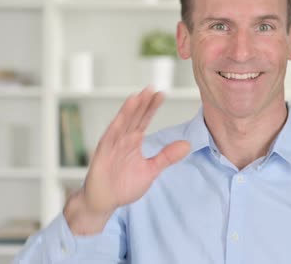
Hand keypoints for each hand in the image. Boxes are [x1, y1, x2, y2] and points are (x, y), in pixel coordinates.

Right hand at [65, 87, 189, 232]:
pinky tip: (122, 116)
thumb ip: (166, 157)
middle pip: (134, 117)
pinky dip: (116, 126)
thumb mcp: (151, 170)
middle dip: (143, 103)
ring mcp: (112, 145)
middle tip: (152, 89)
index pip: (144, 120)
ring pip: (122, 124)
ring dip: (130, 110)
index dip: (152, 107)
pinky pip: (110, 138)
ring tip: (138, 96)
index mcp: (133, 141)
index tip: (161, 94)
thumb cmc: (123, 185)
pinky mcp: (103, 153)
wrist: (104, 201)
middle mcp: (123, 139)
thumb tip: (186, 144)